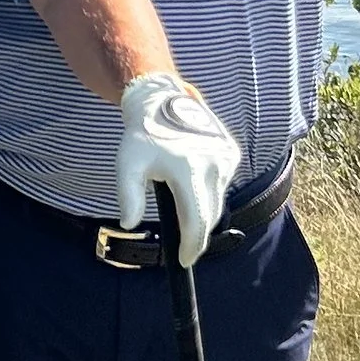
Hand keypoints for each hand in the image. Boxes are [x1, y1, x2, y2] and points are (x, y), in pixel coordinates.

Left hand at [114, 73, 238, 265]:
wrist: (162, 100)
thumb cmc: (142, 136)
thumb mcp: (128, 164)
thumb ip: (128, 196)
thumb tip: (129, 224)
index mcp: (188, 169)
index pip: (196, 220)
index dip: (191, 245)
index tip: (184, 261)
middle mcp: (213, 164)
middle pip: (210, 216)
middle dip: (198, 234)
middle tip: (185, 247)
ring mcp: (226, 158)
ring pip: (218, 200)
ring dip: (204, 211)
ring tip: (187, 213)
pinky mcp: (231, 153)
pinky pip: (222, 184)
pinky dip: (210, 190)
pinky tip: (194, 185)